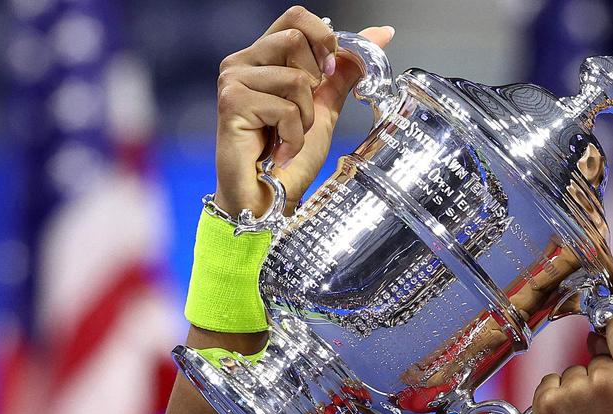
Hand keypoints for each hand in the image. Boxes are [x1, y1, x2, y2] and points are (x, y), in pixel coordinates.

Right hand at [213, 6, 394, 216]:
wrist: (268, 197)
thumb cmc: (289, 155)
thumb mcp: (325, 106)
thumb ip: (345, 69)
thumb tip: (381, 33)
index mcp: (263, 57)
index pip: (296, 16)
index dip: (322, 38)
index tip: (329, 71)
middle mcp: (242, 61)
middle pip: (297, 39)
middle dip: (314, 85)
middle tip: (299, 115)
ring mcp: (233, 80)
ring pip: (297, 78)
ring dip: (305, 117)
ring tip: (288, 137)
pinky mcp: (231, 103)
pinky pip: (286, 108)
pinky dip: (294, 137)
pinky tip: (279, 151)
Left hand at [531, 318, 612, 413]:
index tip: (611, 340)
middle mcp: (603, 378)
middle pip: (597, 357)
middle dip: (600, 376)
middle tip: (602, 410)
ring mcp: (571, 390)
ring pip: (573, 373)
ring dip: (576, 391)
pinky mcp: (545, 403)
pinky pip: (550, 384)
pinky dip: (555, 399)